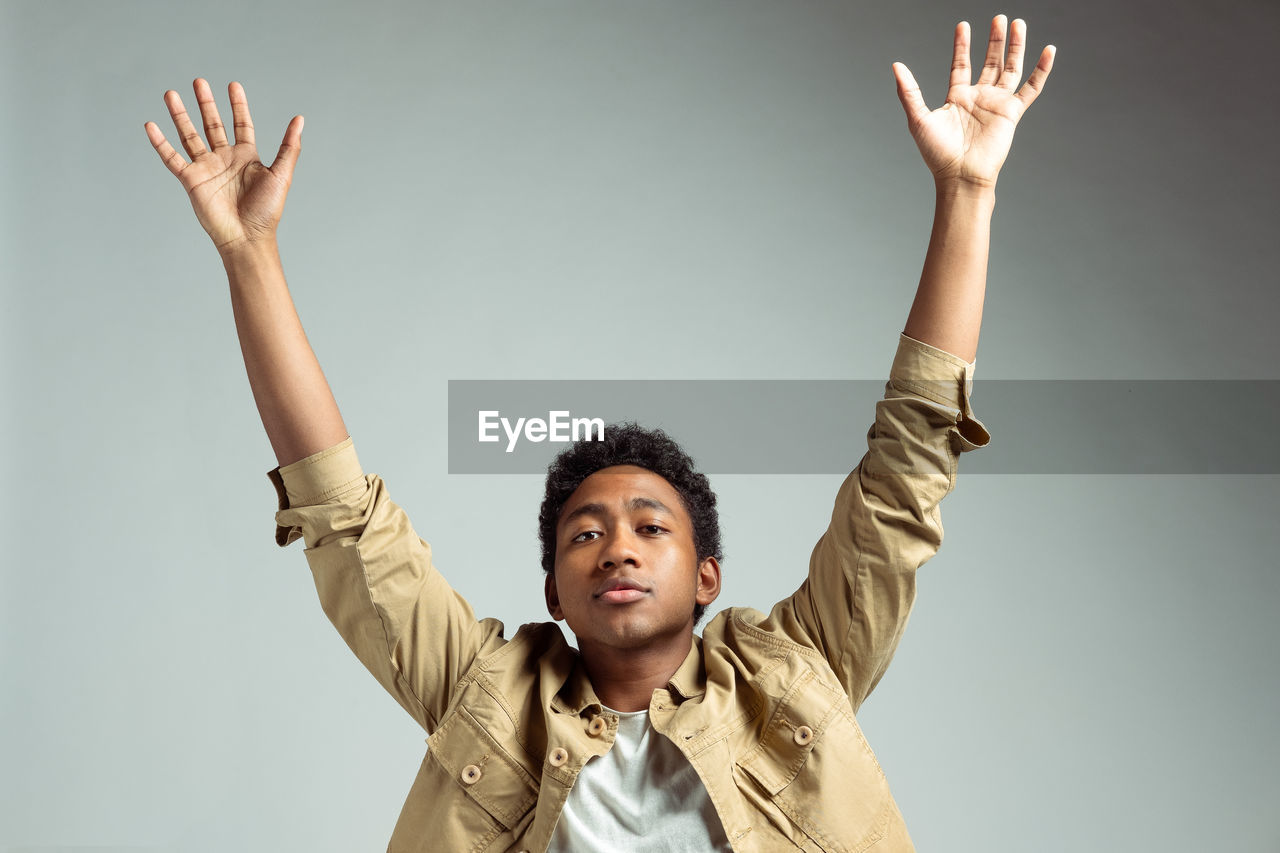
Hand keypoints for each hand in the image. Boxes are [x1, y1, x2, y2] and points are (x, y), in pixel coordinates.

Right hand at [145, 79, 302, 254]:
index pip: (241, 123)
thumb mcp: (282, 174)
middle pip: (212, 124)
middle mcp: (224, 159)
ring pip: (190, 136)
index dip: (238, 105)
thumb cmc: (267, 211)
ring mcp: (206, 169)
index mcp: (246, 157)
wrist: (247, 238)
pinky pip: (172, 158)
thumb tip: (300, 119)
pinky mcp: (191, 180)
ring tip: (171, 94)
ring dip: (180, 115)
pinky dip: (160, 143)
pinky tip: (151, 125)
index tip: (233, 85)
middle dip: (206, 103)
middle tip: (199, 81)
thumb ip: (289, 146)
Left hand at [892, 15, 1054, 188]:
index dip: (962, 45)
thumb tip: (896, 66)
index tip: (963, 25)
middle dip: (994, 40)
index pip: (961, 64)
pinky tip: (1049, 51)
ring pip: (1010, 68)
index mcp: (957, 98)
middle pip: (989, 62)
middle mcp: (979, 98)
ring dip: (1015, 47)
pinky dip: (1042, 69)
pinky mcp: (1012, 113)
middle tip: (999, 18)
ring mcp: (997, 104)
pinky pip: (1031, 88)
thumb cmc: (937, 154)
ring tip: (1018, 24)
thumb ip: (909, 91)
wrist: (960, 175)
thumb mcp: (918, 118)